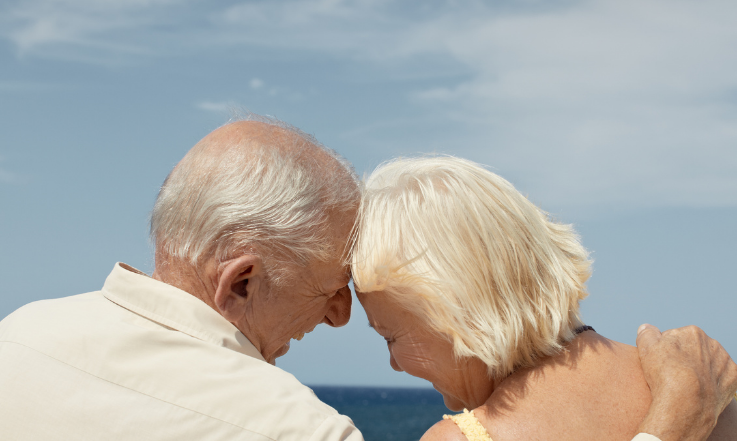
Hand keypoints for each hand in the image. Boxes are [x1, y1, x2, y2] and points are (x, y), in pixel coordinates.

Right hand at [636, 324, 736, 440]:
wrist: (686, 404)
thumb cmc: (664, 375)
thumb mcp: (646, 348)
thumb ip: (647, 333)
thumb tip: (647, 328)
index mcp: (692, 332)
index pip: (675, 338)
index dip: (665, 351)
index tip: (661, 364)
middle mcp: (712, 343)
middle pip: (693, 349)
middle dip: (685, 358)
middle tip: (673, 374)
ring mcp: (725, 361)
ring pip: (708, 362)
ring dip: (700, 369)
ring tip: (687, 384)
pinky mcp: (734, 379)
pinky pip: (721, 377)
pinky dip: (713, 381)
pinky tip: (701, 389)